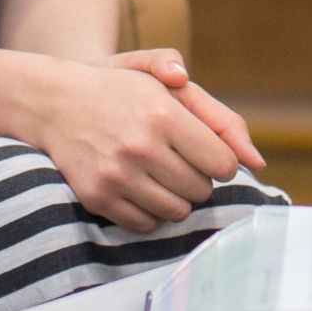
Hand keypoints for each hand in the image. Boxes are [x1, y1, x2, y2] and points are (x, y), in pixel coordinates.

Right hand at [28, 54, 261, 231]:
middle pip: (201, 190)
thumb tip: (256, 160)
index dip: (219, 160)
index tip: (205, 151)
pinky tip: (139, 187)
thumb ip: (219, 117)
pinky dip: (149, 211)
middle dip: (197, 178)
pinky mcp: (97, 197)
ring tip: (159, 174)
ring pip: (177, 211)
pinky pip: (145, 224)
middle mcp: (140, 146)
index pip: (222, 163)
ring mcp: (117, 175)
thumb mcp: (170, 86)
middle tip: (177, 160)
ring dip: (176, 197)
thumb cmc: (124, 92)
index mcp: (163, 114)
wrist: (56, 103)